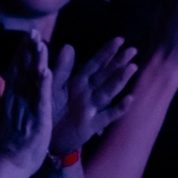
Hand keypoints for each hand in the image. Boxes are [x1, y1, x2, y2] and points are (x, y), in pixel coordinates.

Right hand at [0, 33, 54, 174]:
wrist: (6, 166)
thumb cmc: (5, 144)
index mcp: (8, 98)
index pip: (15, 69)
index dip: (21, 51)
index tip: (27, 35)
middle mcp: (15, 99)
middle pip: (22, 70)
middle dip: (28, 50)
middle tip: (33, 31)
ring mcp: (25, 108)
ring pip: (30, 80)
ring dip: (35, 61)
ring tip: (40, 43)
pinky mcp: (37, 119)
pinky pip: (40, 99)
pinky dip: (42, 85)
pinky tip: (46, 70)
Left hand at [48, 37, 137, 156]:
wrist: (45, 138)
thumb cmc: (48, 110)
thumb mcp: (51, 87)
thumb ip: (61, 69)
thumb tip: (69, 45)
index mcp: (77, 83)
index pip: (94, 65)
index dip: (106, 52)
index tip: (119, 39)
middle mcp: (87, 94)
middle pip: (105, 76)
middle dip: (119, 63)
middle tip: (133, 49)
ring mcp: (92, 108)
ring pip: (108, 92)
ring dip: (120, 80)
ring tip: (132, 67)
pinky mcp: (92, 125)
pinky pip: (108, 116)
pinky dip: (118, 108)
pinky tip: (130, 98)